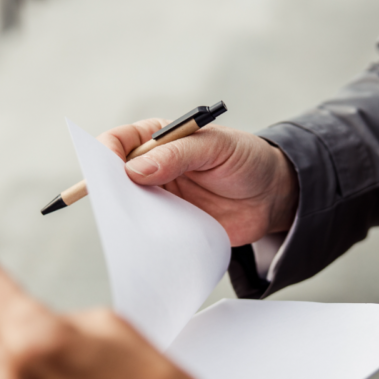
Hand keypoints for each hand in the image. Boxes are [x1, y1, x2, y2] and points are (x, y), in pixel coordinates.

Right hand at [97, 119, 298, 245]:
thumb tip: (135, 170)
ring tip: (129, 221)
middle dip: (108, 187)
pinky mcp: (171, 223)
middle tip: (113, 201)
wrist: (272, 197)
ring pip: (127, 205)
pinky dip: (142, 235)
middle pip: (114, 176)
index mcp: (160, 139)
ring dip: (124, 214)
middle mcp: (153, 167)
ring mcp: (160, 197)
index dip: (106, 152)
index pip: (119, 140)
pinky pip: (148, 230)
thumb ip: (179, 154)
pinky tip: (144, 239)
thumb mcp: (217, 147)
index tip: (107, 169)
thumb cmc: (247, 161)